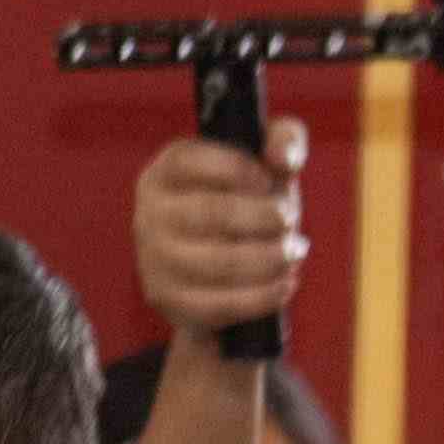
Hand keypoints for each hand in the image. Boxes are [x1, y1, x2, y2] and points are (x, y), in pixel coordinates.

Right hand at [133, 126, 306, 342]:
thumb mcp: (265, 163)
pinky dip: (263, 295)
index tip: (268, 181)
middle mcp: (149, 213)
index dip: (238, 169)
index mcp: (165, 171)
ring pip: (222, 263)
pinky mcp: (166, 299)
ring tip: (293, 252)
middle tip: (290, 220)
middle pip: (214, 213)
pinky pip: (220, 303)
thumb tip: (281, 157)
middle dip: (268, 217)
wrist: (216, 267)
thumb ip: (285, 139)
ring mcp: (153, 260)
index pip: (192, 161)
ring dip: (272, 258)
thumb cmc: (243, 202)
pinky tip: (285, 283)